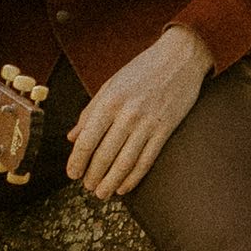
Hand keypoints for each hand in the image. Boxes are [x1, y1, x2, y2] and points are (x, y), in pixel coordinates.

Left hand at [66, 25, 212, 198]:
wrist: (179, 58)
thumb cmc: (142, 70)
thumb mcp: (110, 85)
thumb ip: (90, 112)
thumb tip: (72, 137)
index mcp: (109, 101)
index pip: (87, 139)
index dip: (77, 160)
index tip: (72, 173)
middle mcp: (127, 114)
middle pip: (104, 155)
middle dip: (93, 175)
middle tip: (86, 187)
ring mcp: (147, 123)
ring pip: (124, 162)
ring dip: (110, 182)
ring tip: (101, 193)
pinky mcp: (164, 130)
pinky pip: (146, 160)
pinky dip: (133, 177)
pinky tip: (124, 187)